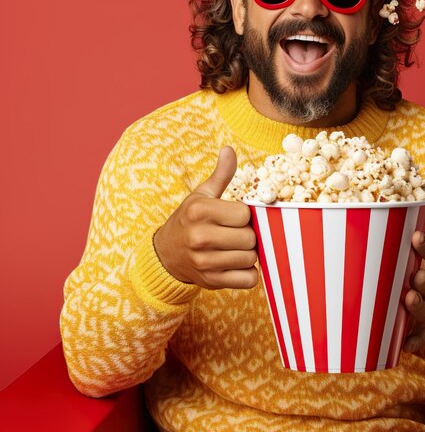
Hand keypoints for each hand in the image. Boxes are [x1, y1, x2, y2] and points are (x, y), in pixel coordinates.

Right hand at [153, 147, 257, 289]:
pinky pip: (249, 280)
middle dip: (248, 234)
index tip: (232, 216)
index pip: (245, 214)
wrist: (166, 254)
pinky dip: (248, 274)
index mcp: (200, 211)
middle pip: (250, 237)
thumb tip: (229, 149)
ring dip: (248, 254)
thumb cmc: (189, 220)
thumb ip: (220, 174)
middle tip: (235, 233)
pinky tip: (235, 264)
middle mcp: (200, 237)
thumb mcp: (201, 195)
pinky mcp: (211, 282)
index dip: (243, 215)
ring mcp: (205, 262)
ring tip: (233, 248)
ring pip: (251, 259)